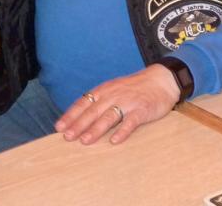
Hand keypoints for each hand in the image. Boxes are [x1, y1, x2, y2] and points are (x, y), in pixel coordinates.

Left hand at [54, 64, 179, 145]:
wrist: (162, 80)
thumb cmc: (134, 88)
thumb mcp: (114, 89)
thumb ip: (99, 101)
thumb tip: (78, 119)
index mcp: (105, 90)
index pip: (84, 102)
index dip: (72, 115)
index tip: (59, 127)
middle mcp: (115, 95)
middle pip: (94, 111)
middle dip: (79, 124)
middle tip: (68, 137)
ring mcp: (129, 102)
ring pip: (110, 116)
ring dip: (96, 129)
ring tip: (85, 140)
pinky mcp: (143, 109)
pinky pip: (131, 121)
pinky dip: (123, 130)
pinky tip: (115, 140)